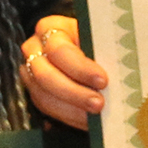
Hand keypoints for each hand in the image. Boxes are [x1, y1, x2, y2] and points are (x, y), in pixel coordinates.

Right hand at [20, 14, 106, 129]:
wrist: (87, 49)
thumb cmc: (95, 41)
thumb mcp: (99, 38)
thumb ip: (103, 52)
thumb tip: (116, 70)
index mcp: (51, 28)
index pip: (60, 51)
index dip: (81, 68)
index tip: (103, 81)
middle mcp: (34, 48)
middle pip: (46, 75)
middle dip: (74, 93)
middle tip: (99, 104)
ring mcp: (31, 71)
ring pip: (44, 96)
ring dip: (71, 109)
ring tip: (95, 115)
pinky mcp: (35, 91)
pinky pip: (47, 108)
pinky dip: (68, 115)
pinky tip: (86, 119)